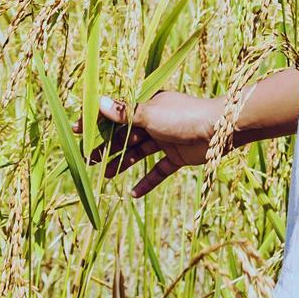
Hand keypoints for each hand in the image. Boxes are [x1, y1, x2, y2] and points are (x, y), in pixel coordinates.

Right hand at [96, 89, 235, 197]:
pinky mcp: (178, 156)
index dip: (96, 122)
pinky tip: (133, 194)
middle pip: (125, 135)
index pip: (116, 113)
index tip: (77, 131)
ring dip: (122, 163)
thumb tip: (98, 102)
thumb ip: (124, 113)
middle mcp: (155, 121)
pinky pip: (158, 170)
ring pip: (139, 153)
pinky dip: (147, 181)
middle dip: (106, 147)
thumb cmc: (183, 115)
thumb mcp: (150, 113)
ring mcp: (166, 139)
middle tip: (88, 159)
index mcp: (147, 105)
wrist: (221, 129)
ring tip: (105, 176)